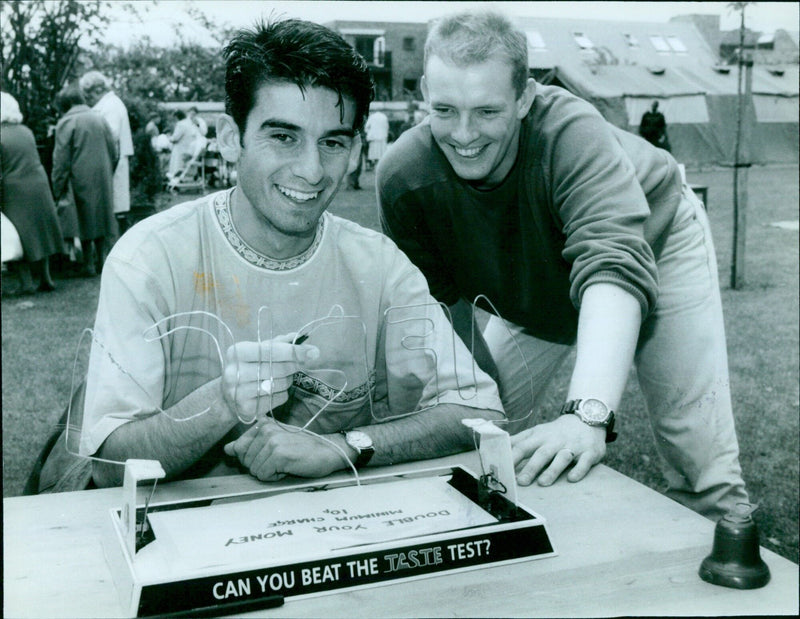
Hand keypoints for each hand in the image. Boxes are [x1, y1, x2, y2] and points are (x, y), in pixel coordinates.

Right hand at [221, 333, 318, 421]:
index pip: (272, 350)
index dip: (295, 351)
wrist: (227, 396)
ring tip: (282, 377)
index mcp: (237, 352)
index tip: (313, 351)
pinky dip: (282, 393)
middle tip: (303, 363)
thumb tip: (298, 336)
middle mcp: (235, 372)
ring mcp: (240, 392)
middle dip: (295, 365)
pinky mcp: (248, 409)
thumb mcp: (257, 351)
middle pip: (279, 368)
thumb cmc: (248, 368)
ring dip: (288, 380)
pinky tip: (274, 390)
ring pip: (280, 384)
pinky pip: (278, 398)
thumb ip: (277, 343)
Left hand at [223, 418, 351, 480]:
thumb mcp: (275, 442)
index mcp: (263, 424)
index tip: (271, 454)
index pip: (238, 448)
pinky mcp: (279, 454)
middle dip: (261, 466)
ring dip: (270, 472)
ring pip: (254, 470)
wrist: (328, 451)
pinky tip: (289, 468)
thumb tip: (227, 449)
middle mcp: (265, 429)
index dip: (253, 458)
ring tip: (287, 463)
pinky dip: (276, 477)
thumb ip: (249, 445)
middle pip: (245, 461)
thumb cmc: (303, 448)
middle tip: (281, 459)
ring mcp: (272, 441)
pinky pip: (264, 475)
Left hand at [510, 414, 606, 485]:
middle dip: (531, 467)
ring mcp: (573, 446)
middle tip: (521, 482)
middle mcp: (555, 441)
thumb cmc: (555, 431)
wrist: (586, 418)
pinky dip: (578, 470)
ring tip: (543, 483)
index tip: (503, 469)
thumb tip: (498, 445)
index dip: (512, 458)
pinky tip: (572, 478)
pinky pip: (584, 462)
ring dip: (552, 470)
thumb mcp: (536, 432)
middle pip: (541, 453)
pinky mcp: (589, 452)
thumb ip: (519, 440)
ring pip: (562, 457)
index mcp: (540, 437)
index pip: (523, 446)